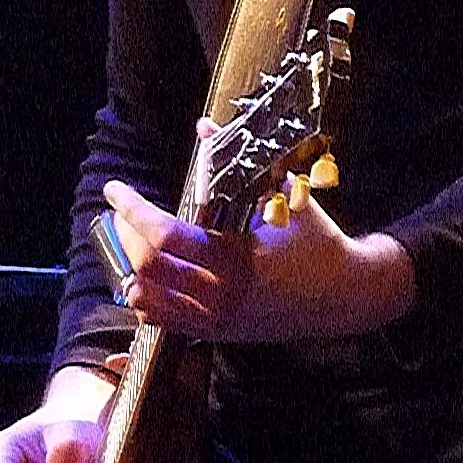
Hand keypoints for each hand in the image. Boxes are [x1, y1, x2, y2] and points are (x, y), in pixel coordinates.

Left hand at [103, 133, 415, 342]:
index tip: (115, 189)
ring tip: (129, 238)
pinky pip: (161, 320)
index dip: (133, 210)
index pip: (165, 236)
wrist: (348, 297)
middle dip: (125, 236)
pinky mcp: (216, 334)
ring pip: (146, 299)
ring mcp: (216, 321)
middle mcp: (220, 296)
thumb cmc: (319, 242)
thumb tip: (204, 127)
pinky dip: (145, 295)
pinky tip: (147, 272)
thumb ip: (239, 164)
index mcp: (236, 260)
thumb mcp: (285, 198)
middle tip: (120, 212)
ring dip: (129, 267)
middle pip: (147, 269)